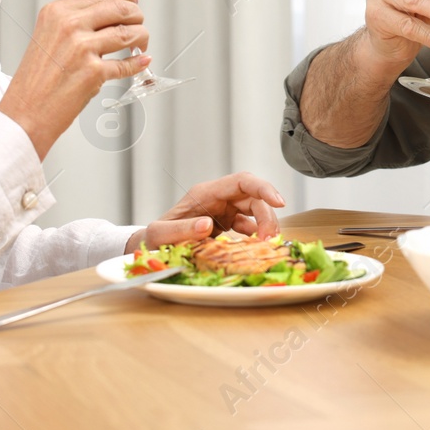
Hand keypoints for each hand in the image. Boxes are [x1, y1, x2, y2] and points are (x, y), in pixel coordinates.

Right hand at [0, 0, 150, 158]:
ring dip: (141, 38)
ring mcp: (82, 48)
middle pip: (122, 9)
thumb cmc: (36, 80)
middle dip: (138, 17)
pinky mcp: (93, 72)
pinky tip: (140, 62)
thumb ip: (77, 21)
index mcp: (57, 12)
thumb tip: (112, 14)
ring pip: (130, 33)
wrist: (24, 111)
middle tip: (138, 25)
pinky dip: (139, 63)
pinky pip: (128, 63)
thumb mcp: (48, 36)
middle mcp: (69, 25)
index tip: (133, 5)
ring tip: (139, 45)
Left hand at [125, 173, 286, 252]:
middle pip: (253, 197)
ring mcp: (223, 210)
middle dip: (267, 215)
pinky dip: (257, 235)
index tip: (279, 202)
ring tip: (267, 245)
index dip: (263, 188)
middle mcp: (218, 198)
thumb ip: (180, 230)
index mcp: (205, 193)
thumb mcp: (159, 234)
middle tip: (270, 240)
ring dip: (265, 225)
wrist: (150, 247)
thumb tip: (206, 224)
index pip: (242, 181)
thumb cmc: (153, 238)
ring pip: (255, 210)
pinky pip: (249, 225)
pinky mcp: (226, 223)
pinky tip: (258, 247)